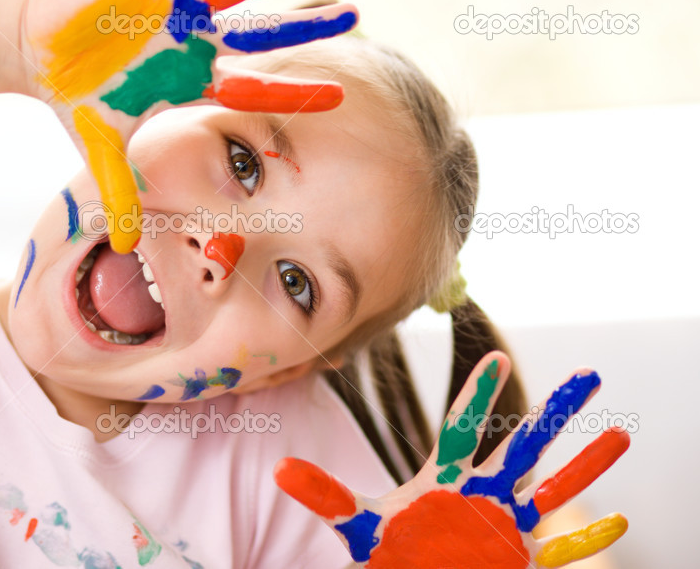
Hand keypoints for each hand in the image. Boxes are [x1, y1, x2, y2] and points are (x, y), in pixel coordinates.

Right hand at [21, 0, 356, 252]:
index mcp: (191, 80)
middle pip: (262, 35)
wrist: (40, 52)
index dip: (295, 93)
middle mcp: (195, 41)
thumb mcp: (102, 150)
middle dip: (307, 28)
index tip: (339, 95)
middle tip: (355, 17)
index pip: (254, 88)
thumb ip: (121, 195)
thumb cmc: (77, 100)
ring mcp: (178, 7)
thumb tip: (128, 251)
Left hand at [275, 352, 629, 567]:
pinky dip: (591, 536)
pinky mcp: (520, 556)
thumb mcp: (359, 526)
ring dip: (585, 463)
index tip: (496, 357)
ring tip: (619, 433)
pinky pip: (564, 545)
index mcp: (447, 478)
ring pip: (555, 486)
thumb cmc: (392, 554)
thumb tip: (281, 469)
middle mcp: (484, 492)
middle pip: (524, 444)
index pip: (464, 428)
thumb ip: (326, 496)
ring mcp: (507, 523)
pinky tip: (624, 520)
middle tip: (588, 374)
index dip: (479, 394)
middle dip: (554, 412)